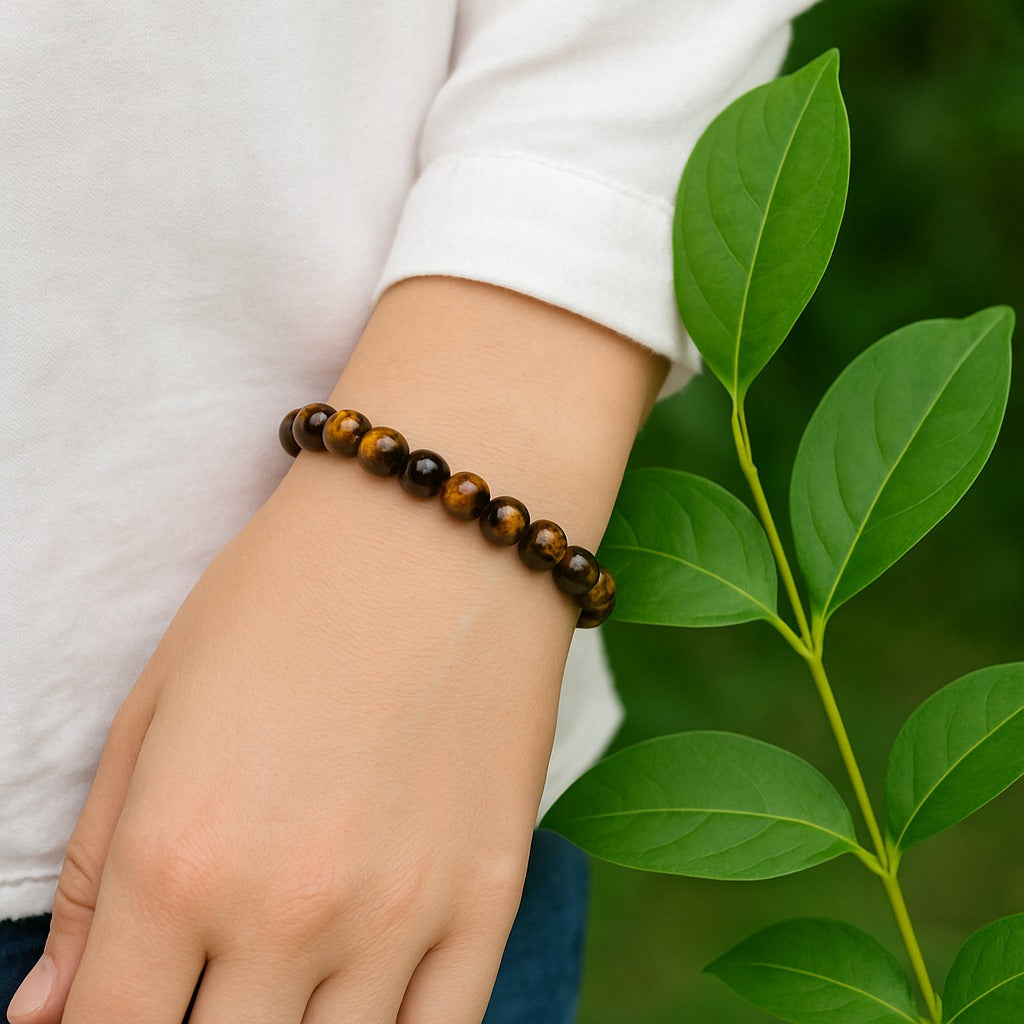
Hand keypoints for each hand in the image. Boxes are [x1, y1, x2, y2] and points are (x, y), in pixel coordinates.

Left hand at [14, 444, 577, 1022]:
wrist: (440, 525)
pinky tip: (361, 1003)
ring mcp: (401, 911)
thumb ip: (93, 872)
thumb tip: (45, 1014)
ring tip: (279, 980)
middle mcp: (286, 909)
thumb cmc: (284, 594)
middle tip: (202, 981)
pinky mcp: (491, 893)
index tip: (123, 1008)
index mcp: (176, 858)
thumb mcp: (154, 706)